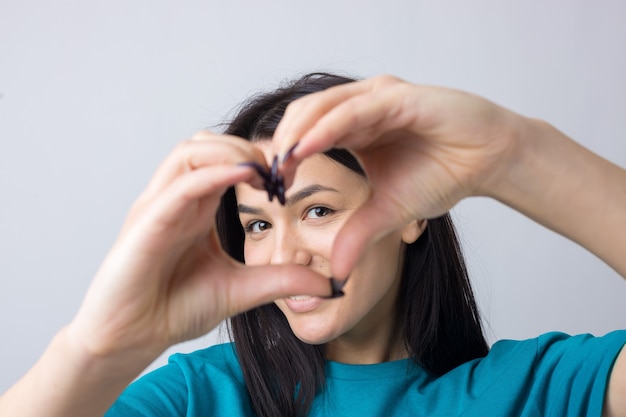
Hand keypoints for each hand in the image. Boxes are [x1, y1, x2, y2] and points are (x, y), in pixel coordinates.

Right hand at [68, 132, 332, 360]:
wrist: (132, 338)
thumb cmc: (175, 308)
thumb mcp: (243, 290)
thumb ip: (282, 280)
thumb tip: (329, 284)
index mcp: (196, 208)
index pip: (222, 161)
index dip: (257, 160)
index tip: (288, 178)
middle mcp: (176, 200)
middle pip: (205, 144)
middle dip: (244, 147)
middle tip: (277, 170)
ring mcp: (158, 207)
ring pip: (189, 152)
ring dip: (228, 151)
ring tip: (260, 171)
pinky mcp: (145, 224)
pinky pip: (179, 186)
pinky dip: (211, 174)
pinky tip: (243, 176)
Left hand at [272, 75, 523, 279]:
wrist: (489, 161)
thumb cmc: (443, 175)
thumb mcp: (388, 211)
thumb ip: (358, 235)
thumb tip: (334, 274)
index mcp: (354, 125)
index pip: (304, 132)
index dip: (283, 157)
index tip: (269, 188)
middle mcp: (361, 104)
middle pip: (303, 115)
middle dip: (281, 144)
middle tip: (267, 178)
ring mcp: (378, 96)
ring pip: (321, 107)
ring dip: (295, 135)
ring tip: (279, 165)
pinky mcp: (398, 96)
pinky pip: (352, 110)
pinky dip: (325, 128)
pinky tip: (305, 150)